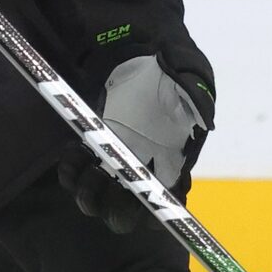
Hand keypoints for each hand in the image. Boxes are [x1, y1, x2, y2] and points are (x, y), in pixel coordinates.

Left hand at [63, 58, 209, 231]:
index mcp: (173, 166)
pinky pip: (71, 180)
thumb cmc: (166, 67)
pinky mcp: (88, 156)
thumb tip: (202, 118)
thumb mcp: (190, 76)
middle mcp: (141, 175)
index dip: (154, 212)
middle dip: (114, 207)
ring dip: (87, 190)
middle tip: (109, 178)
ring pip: (94, 203)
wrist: (132, 53)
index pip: (167, 208)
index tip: (142, 196)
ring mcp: (112, 168)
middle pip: (124, 218)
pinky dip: (69, 171)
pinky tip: (76, 148)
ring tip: (90, 157)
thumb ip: (196, 98)